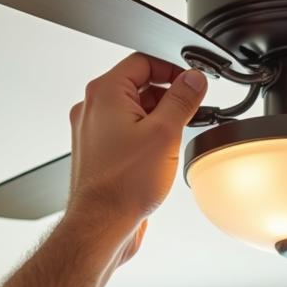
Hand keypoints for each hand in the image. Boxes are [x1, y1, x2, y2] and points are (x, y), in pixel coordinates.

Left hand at [63, 53, 206, 257]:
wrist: (102, 224)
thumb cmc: (122, 185)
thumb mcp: (165, 133)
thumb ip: (182, 99)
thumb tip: (193, 79)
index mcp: (105, 93)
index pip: (142, 61)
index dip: (172, 68)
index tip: (192, 82)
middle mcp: (93, 109)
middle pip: (138, 85)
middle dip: (168, 95)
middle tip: (191, 109)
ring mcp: (93, 132)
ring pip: (133, 110)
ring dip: (158, 117)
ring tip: (178, 135)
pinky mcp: (99, 153)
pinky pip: (126, 131)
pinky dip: (146, 134)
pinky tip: (162, 153)